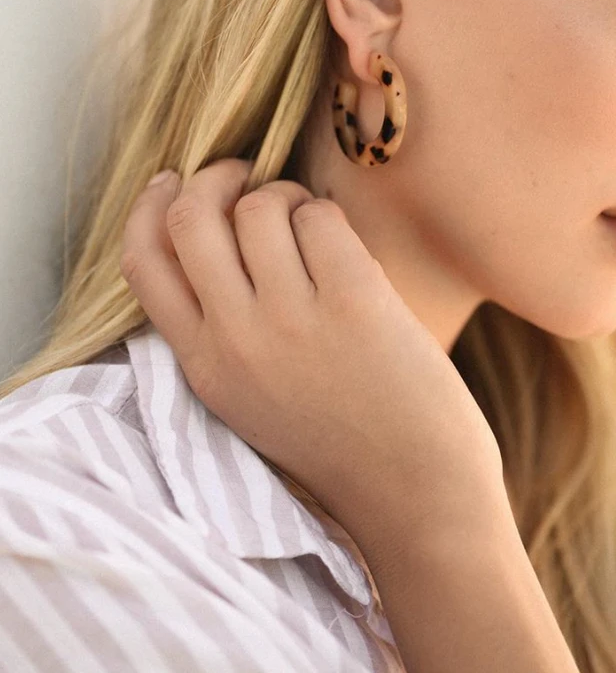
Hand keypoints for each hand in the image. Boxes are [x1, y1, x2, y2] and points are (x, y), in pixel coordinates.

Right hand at [119, 158, 505, 564]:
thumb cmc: (346, 444)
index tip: (173, 181)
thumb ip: (227, 332)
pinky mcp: (352, 302)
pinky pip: (321, 217)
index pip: (141, 264)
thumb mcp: (255, 399)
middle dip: (214, 178)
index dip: (148, 207)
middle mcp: (236, 340)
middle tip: (246, 177)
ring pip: (259, 207)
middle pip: (189, 218)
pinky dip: (329, 217)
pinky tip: (348, 252)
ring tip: (313, 228)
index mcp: (204, 367)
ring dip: (286, 198)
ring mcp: (292, 320)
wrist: (417, 495)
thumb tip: (227, 234)